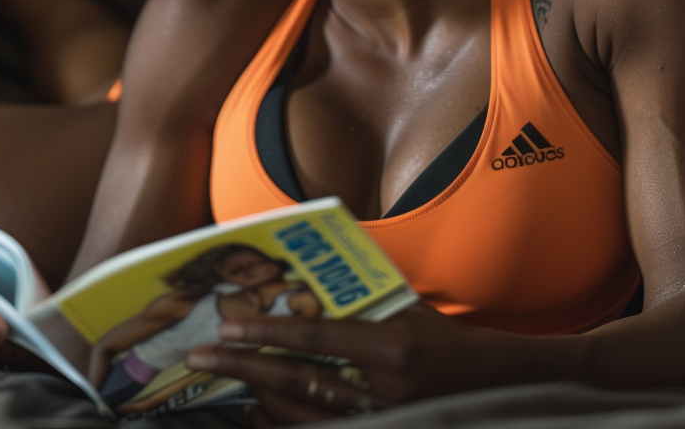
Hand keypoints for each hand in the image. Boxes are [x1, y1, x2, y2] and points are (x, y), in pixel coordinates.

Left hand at [186, 303, 485, 424]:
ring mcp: (378, 420)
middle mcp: (380, 389)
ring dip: (254, 396)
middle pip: (295, 381)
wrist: (484, 383)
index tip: (227, 328)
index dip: (267, 334)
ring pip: (299, 415)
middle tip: (200, 356)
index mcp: (389, 346)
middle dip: (243, 368)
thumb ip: (358, 294)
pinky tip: (255, 411)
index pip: (314, 339)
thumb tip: (307, 270)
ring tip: (221, 377)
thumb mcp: (403, 306)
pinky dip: (280, 423)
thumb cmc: (437, 338)